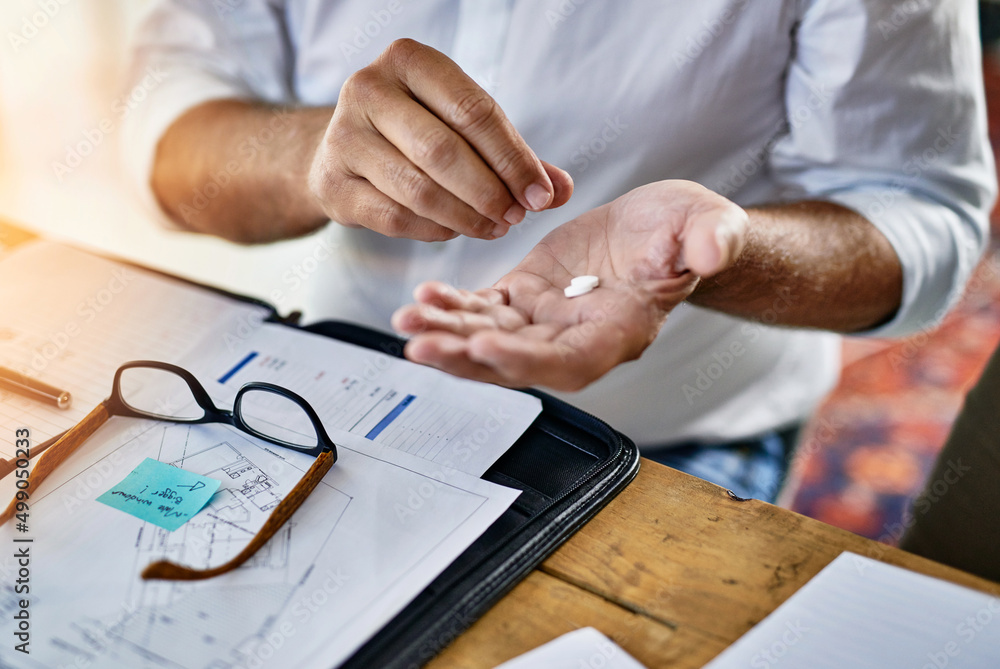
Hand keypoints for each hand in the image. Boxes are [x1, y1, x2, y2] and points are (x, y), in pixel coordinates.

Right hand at [308, 39, 572, 241]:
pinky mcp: (332, 185)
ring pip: (419, 189)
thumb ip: (513, 154)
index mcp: (408, 60)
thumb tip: (561, 191)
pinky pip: (395, 217)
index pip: (473, 110)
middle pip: (444, 151)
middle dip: (490, 191)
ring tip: (496, 228)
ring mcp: (344, 137)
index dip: (514, 158)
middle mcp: (368, 89)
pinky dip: (435, 230)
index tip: (542, 195)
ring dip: (466, 217)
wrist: (340, 150)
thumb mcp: (463, 126)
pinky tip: (458, 231)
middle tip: (518, 217)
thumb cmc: (415, 130)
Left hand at [391, 181, 747, 389]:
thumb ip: (711, 240)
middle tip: (421, 344)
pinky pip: (483, 310)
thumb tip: (712, 252)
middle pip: (514, 362)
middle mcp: (575, 338)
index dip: (527, 360)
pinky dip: (453, 307)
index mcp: (617, 332)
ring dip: (447, 333)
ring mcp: (546, 321)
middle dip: (466, 357)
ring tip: (407, 319)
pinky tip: (423, 297)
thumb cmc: (686, 232)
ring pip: (489, 339)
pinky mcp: (525, 297)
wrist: (660, 228)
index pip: (568, 361)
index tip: (486, 345)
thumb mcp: (706, 225)